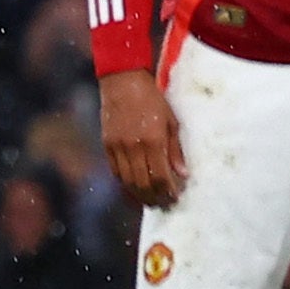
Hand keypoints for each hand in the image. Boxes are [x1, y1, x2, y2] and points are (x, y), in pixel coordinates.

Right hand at [99, 70, 187, 207]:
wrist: (123, 84)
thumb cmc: (152, 99)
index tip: (175, 198)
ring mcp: (117, 148)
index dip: (168, 191)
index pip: (160, 176)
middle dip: (155, 197)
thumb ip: (175, 149)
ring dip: (140, 196)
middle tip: (165, 205)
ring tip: (152, 202)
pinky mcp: (107, 147)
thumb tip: (182, 173)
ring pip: (128, 182)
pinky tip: (135, 190)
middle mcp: (133, 147)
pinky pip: (116, 173)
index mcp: (152, 140)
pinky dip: (125, 185)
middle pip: (143, 183)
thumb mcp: (171, 121)